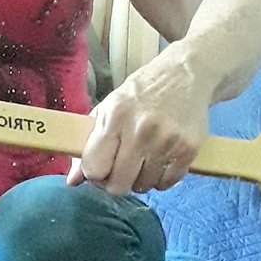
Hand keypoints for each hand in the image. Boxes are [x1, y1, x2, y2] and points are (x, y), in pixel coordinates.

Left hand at [67, 56, 210, 195]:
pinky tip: (160, 160)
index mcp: (116, 115)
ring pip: (142, 187)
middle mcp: (141, 129)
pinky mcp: (188, 149)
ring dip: (140, 179)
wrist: (187, 73)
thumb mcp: (109, 108)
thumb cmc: (142, 93)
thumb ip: (88, 144)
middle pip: (118, 185)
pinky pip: (166, 184)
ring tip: (143, 159)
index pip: (94, 168)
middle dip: (115, 182)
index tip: (100, 169)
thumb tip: (72, 181)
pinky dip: (161, 178)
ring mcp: (167, 141)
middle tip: (120, 169)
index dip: (94, 175)